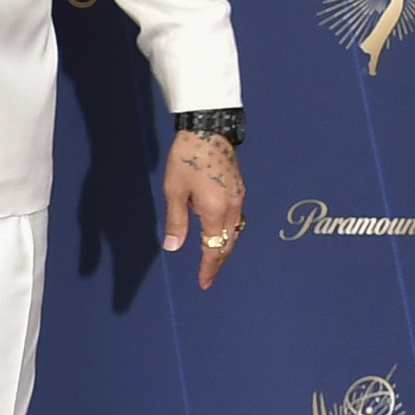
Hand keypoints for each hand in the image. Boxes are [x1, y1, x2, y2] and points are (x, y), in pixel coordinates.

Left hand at [161, 131, 245, 289]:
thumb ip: (176, 221)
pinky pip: (236, 219)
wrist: (209, 130)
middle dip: (218, 262)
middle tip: (207, 276)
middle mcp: (232, 208)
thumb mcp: (174, 191)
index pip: (214, 249)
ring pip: (234, 232)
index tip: (203, 283)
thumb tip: (174, 247)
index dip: (209, 268)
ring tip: (212, 258)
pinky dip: (228, 232)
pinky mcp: (239, 189)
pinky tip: (218, 232)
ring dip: (224, 247)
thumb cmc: (187, 159)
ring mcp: (239, 198)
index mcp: (216, 211)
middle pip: (228, 244)